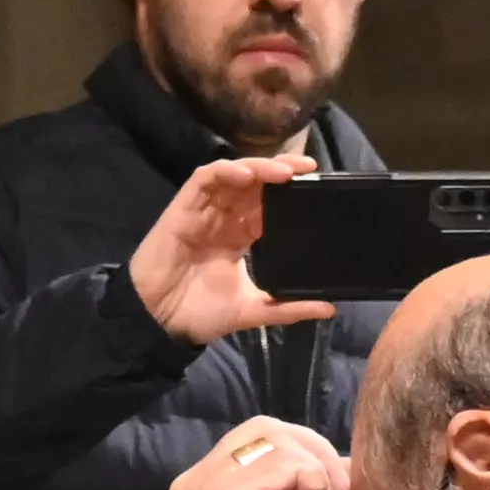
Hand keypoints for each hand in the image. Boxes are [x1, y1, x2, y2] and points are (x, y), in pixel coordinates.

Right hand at [128, 155, 340, 345]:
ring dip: (259, 168)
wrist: (160, 321)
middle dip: (282, 171)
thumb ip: (288, 307)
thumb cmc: (199, 313)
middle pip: (256, 184)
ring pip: (234, 175)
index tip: (318, 187)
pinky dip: (225, 172)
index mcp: (240, 236)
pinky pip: (204, 179)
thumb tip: (329, 308)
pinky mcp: (184, 207)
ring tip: (285, 171)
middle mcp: (224, 218)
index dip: (291, 193)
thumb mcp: (252, 309)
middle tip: (309, 168)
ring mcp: (204, 210)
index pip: (269, 204)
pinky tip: (246, 175)